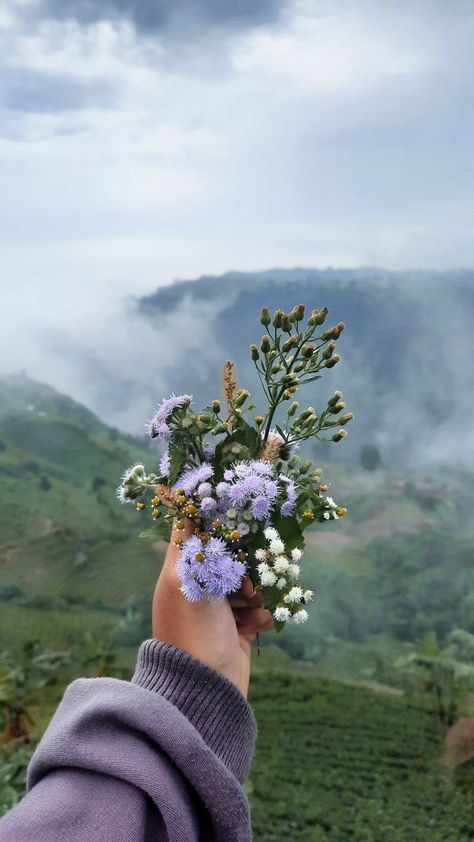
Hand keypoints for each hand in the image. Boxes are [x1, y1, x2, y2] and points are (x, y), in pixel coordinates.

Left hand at [152, 519, 273, 697]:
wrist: (204, 692)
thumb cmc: (192, 632)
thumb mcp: (189, 580)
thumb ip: (195, 541)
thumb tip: (185, 494)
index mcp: (180, 570)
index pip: (197, 529)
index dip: (218, 519)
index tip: (240, 514)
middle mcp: (198, 586)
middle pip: (232, 557)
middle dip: (248, 564)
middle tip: (252, 576)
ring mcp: (218, 610)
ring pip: (249, 582)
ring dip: (257, 592)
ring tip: (251, 606)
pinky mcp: (236, 630)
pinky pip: (258, 611)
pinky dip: (260, 616)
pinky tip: (254, 626)